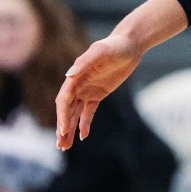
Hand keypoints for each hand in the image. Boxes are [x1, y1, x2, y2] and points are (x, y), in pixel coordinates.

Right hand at [56, 33, 145, 148]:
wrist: (129, 45)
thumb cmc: (113, 46)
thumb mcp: (100, 52)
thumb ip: (84, 62)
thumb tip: (69, 75)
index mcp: (75, 77)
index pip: (64, 100)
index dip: (62, 116)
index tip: (63, 130)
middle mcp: (78, 85)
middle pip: (66, 110)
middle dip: (62, 128)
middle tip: (61, 145)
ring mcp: (87, 91)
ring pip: (75, 114)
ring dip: (70, 129)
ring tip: (65, 146)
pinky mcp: (98, 94)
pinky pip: (88, 112)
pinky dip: (84, 124)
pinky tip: (82, 136)